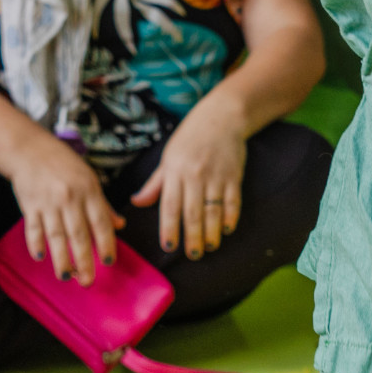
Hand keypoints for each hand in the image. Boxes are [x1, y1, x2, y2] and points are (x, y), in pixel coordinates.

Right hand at [4, 128, 121, 284]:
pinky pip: (33, 229)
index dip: (106, 243)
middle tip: (88, 281)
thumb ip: (103, 204)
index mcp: (89, 191)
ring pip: (56, 236)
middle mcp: (70, 198)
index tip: (109, 262)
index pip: (101, 222)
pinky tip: (41, 257)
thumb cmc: (63, 164)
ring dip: (62, 259)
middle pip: (79, 235)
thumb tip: (120, 225)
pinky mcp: (29, 205)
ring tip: (67, 276)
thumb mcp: (89, 179)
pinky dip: (36, 244)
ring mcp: (48, 203)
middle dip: (85, 261)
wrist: (30, 150)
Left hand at [131, 94, 249, 259]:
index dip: (169, 227)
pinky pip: (232, 202)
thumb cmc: (190, 138)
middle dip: (192, 238)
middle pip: (192, 213)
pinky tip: (227, 230)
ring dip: (211, 233)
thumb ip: (155, 183)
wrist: (222, 117)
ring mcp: (216, 176)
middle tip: (192, 256)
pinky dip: (230, 218)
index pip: (169, 205)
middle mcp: (195, 175)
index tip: (169, 246)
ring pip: (213, 211)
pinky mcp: (234, 176)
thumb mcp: (168, 157)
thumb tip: (136, 203)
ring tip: (209, 248)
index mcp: (175, 171)